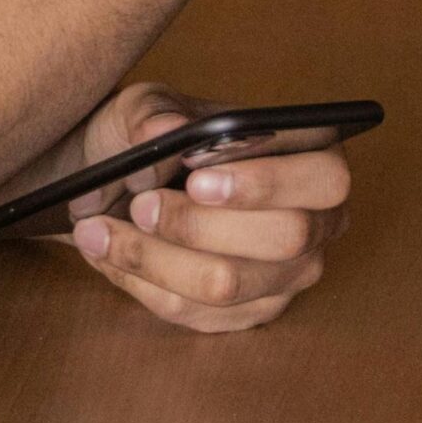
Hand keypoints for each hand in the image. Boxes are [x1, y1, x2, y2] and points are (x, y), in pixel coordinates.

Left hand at [44, 86, 348, 332]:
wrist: (117, 181)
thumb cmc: (151, 137)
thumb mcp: (144, 109)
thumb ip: (152, 114)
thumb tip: (165, 132)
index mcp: (314, 158)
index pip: (324, 179)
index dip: (267, 183)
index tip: (196, 179)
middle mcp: (315, 223)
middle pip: (283, 240)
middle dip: (201, 226)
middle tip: (140, 205)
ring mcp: (285, 277)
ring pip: (228, 284)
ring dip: (154, 258)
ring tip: (98, 229)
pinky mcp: (245, 314)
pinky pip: (194, 312)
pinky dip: (140, 282)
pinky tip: (107, 254)